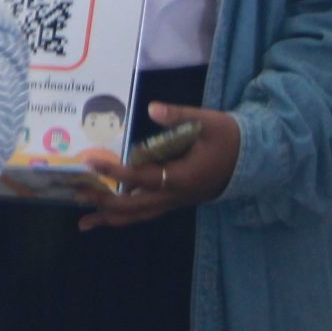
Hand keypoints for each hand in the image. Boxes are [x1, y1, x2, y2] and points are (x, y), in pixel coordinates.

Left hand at [77, 103, 240, 231]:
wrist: (255, 160)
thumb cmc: (230, 138)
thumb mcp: (208, 122)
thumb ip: (179, 116)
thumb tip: (153, 108)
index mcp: (183, 176)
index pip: (142, 178)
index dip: (114, 173)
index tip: (90, 164)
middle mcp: (176, 195)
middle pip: (134, 207)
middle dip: (103, 202)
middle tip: (76, 194)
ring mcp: (176, 201)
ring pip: (139, 216)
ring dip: (110, 219)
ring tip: (83, 223)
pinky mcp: (176, 201)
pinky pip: (146, 212)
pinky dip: (125, 216)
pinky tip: (108, 216)